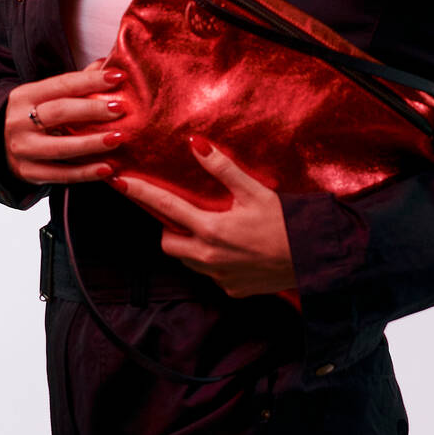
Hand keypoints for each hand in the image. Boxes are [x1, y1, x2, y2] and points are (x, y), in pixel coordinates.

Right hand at [3, 60, 124, 184]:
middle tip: (121, 108)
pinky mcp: (29, 173)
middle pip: (59, 112)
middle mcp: (19, 121)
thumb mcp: (46, 97)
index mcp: (25, 96)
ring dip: (92, 143)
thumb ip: (76, 84)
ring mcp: (22, 149)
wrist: (1, 148)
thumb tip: (106, 64)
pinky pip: (61, 174)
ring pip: (60, 147)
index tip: (119, 77)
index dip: (92, 80)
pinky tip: (108, 169)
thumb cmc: (34, 117)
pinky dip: (86, 173)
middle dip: (92, 109)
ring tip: (119, 138)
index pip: (62, 84)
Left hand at [111, 137, 297, 297]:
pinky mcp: (232, 290)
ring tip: (209, 230)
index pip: (164, 208)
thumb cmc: (287, 223)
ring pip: (186, 261)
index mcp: (211, 230)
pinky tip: (232, 250)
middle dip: (168, 228)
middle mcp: (208, 258)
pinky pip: (209, 275)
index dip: (140, 192)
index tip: (119, 182)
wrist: (314, 260)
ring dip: (189, 245)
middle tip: (185, 213)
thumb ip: (223, 169)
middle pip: (167, 242)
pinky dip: (212, 262)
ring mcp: (219, 277)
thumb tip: (195, 143)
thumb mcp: (256, 191)